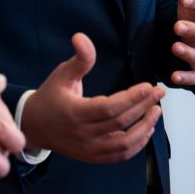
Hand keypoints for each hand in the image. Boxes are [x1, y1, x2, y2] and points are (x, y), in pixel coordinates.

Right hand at [19, 32, 162, 163]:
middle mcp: (82, 134)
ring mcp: (89, 149)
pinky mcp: (93, 157)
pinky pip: (120, 155)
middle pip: (120, 123)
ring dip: (145, 127)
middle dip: (143, 106)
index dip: (131, 98)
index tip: (148, 86)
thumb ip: (79, 59)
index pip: (109, 109)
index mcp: (74, 113)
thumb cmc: (50, 97)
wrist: (35, 127)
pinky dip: (137, 144)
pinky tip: (146, 129)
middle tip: (159, 92)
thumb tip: (81, 36)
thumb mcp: (62, 75)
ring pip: (124, 144)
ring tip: (156, 110)